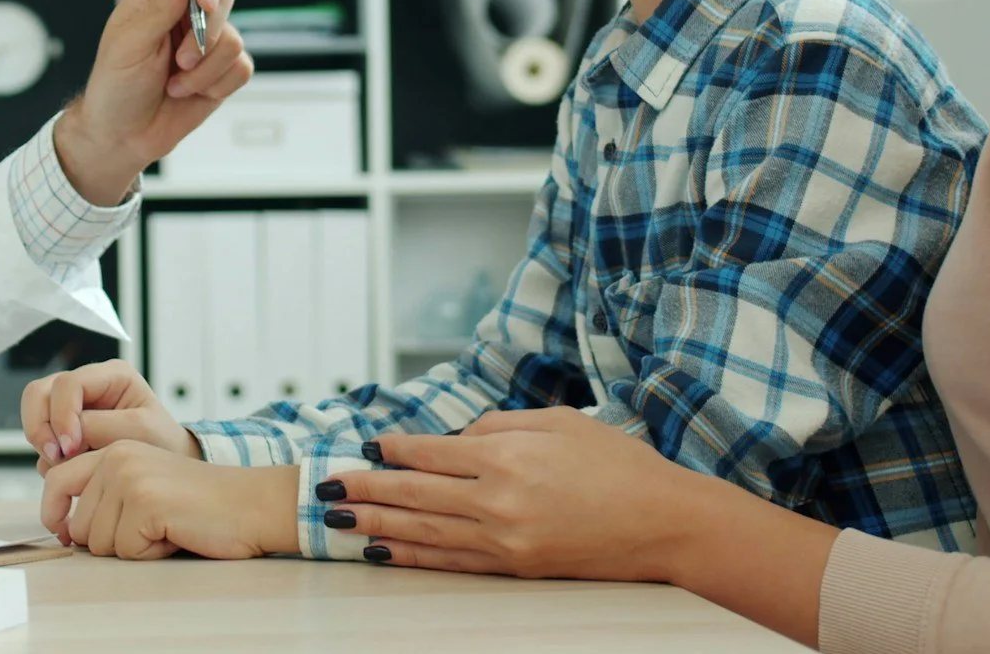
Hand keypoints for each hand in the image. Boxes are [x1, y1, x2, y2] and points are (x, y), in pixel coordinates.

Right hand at [21, 359, 201, 470]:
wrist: (166, 467)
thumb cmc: (161, 444)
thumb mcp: (139, 431)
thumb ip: (100, 427)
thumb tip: (64, 436)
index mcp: (110, 375)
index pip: (68, 384)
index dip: (62, 415)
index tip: (71, 448)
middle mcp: (87, 385)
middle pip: (39, 392)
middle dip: (41, 426)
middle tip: (56, 456)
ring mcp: (72, 407)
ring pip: (34, 413)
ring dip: (42, 442)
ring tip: (65, 465)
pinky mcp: (64, 430)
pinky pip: (41, 439)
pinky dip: (48, 457)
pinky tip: (71, 470)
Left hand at [39, 443, 296, 559]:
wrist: (249, 503)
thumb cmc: (199, 504)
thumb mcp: (143, 485)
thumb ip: (104, 494)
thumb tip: (64, 527)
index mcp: (114, 448)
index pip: (54, 480)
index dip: (55, 513)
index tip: (64, 531)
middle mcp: (117, 456)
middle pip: (78, 523)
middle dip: (109, 540)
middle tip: (149, 527)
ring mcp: (129, 477)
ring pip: (99, 542)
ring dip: (132, 547)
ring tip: (164, 527)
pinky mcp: (145, 501)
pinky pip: (126, 550)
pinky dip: (150, 553)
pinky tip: (174, 533)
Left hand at [53, 0, 251, 202]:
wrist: (125, 135)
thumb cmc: (116, 87)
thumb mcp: (129, 45)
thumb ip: (159, 9)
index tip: (205, 3)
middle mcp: (184, 11)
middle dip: (205, 36)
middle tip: (179, 60)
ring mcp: (206, 40)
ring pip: (234, 39)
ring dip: (204, 71)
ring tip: (175, 83)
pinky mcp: (221, 69)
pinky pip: (241, 67)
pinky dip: (215, 85)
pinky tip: (189, 93)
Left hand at [324, 409, 706, 580]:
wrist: (664, 523)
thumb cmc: (618, 464)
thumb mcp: (559, 421)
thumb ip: (500, 424)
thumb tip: (458, 435)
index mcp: (507, 454)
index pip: (431, 451)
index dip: (393, 449)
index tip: (365, 446)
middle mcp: (498, 498)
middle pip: (415, 493)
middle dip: (365, 489)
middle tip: (325, 487)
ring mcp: (505, 538)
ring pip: (425, 530)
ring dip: (378, 523)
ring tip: (338, 520)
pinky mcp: (516, 567)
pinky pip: (452, 562)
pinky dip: (414, 556)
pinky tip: (384, 550)